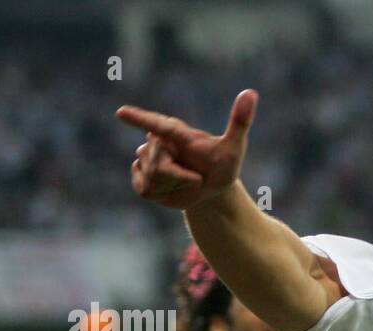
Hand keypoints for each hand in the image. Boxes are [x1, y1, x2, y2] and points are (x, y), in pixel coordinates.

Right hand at [117, 90, 257, 209]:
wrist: (212, 189)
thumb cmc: (223, 165)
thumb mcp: (234, 147)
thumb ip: (240, 121)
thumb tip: (251, 92)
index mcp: (178, 133)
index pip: (159, 126)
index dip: (140, 119)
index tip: (121, 113)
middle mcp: (159, 142)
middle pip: (159, 164)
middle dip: (180, 177)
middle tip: (197, 178)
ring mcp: (147, 159)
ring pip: (151, 178)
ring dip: (173, 186)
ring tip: (186, 181)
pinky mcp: (142, 178)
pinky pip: (144, 188)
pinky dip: (161, 195)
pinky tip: (170, 189)